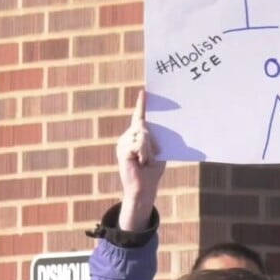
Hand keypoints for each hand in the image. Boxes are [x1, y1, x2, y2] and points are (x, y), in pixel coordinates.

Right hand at [116, 90, 165, 230]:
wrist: (144, 188)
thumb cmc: (152, 170)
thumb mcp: (157, 151)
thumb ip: (152, 139)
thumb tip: (145, 128)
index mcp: (137, 135)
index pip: (139, 117)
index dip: (142, 105)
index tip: (145, 91)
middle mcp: (128, 136)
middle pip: (143, 125)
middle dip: (151, 140)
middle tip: (149, 157)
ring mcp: (123, 142)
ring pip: (142, 134)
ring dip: (149, 149)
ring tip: (145, 162)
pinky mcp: (123, 149)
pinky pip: (139, 143)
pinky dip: (145, 153)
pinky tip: (141, 162)